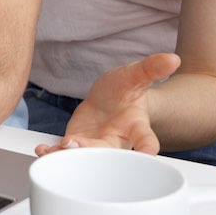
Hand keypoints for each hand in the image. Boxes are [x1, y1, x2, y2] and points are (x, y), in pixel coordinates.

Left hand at [35, 53, 181, 155]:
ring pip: (85, 156)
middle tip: (76, 145)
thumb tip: (172, 58)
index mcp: (137, 126)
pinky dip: (54, 152)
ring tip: (57, 149)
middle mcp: (118, 141)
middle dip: (93, 152)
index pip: (146, 139)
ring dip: (69, 155)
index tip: (148, 153)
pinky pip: (66, 152)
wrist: (109, 99)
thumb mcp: (135, 76)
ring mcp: (97, 145)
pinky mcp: (78, 144)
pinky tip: (43, 149)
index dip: (148, 147)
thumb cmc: (125, 91)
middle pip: (109, 153)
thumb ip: (151, 69)